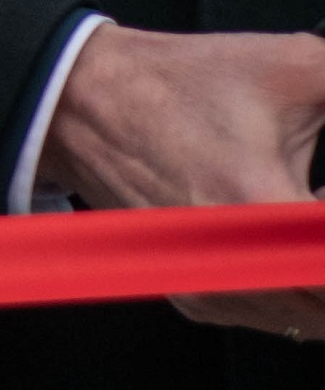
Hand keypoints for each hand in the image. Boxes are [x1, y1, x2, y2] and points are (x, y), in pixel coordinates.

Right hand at [42, 26, 324, 342]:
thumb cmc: (178, 85)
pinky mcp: (201, 300)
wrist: (87, 103)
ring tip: (315, 216)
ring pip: (320, 321)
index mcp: (259, 205)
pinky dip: (311, 293)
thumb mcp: (298, 67)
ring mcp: (213, 289)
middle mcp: (231, 263)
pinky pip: (286, 320)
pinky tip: (301, 244)